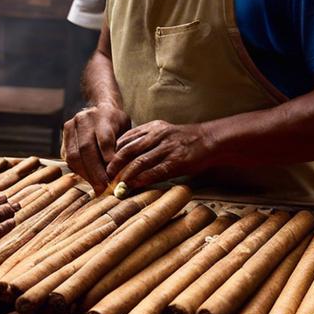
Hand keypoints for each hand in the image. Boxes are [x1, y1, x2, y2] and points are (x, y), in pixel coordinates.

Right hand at [62, 103, 130, 191]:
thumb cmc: (117, 124)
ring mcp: (71, 127)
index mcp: (103, 115)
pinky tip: (88, 179)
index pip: (104, 138)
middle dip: (96, 172)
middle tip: (104, 188)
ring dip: (85, 174)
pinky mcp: (63, 137)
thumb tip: (120, 173)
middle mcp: (84, 119)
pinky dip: (78, 171)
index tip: (113, 175)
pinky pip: (68, 158)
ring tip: (96, 187)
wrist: (100, 109)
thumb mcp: (126, 130)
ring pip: (74, 155)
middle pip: (86, 148)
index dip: (108, 158)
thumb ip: (122, 147)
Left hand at [102, 120, 216, 189]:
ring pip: (139, 162)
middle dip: (114, 165)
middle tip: (106, 176)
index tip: (104, 163)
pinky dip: (142, 179)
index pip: (124, 139)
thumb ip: (144, 140)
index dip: (112, 152)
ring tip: (116, 184)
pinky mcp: (176, 161)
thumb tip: (123, 155)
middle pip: (127, 150)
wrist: (209, 140)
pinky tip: (134, 185)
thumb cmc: (182, 139)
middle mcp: (157, 136)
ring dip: (125, 175)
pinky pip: (155, 171)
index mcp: (151, 128)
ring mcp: (167, 148)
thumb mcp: (161, 132)